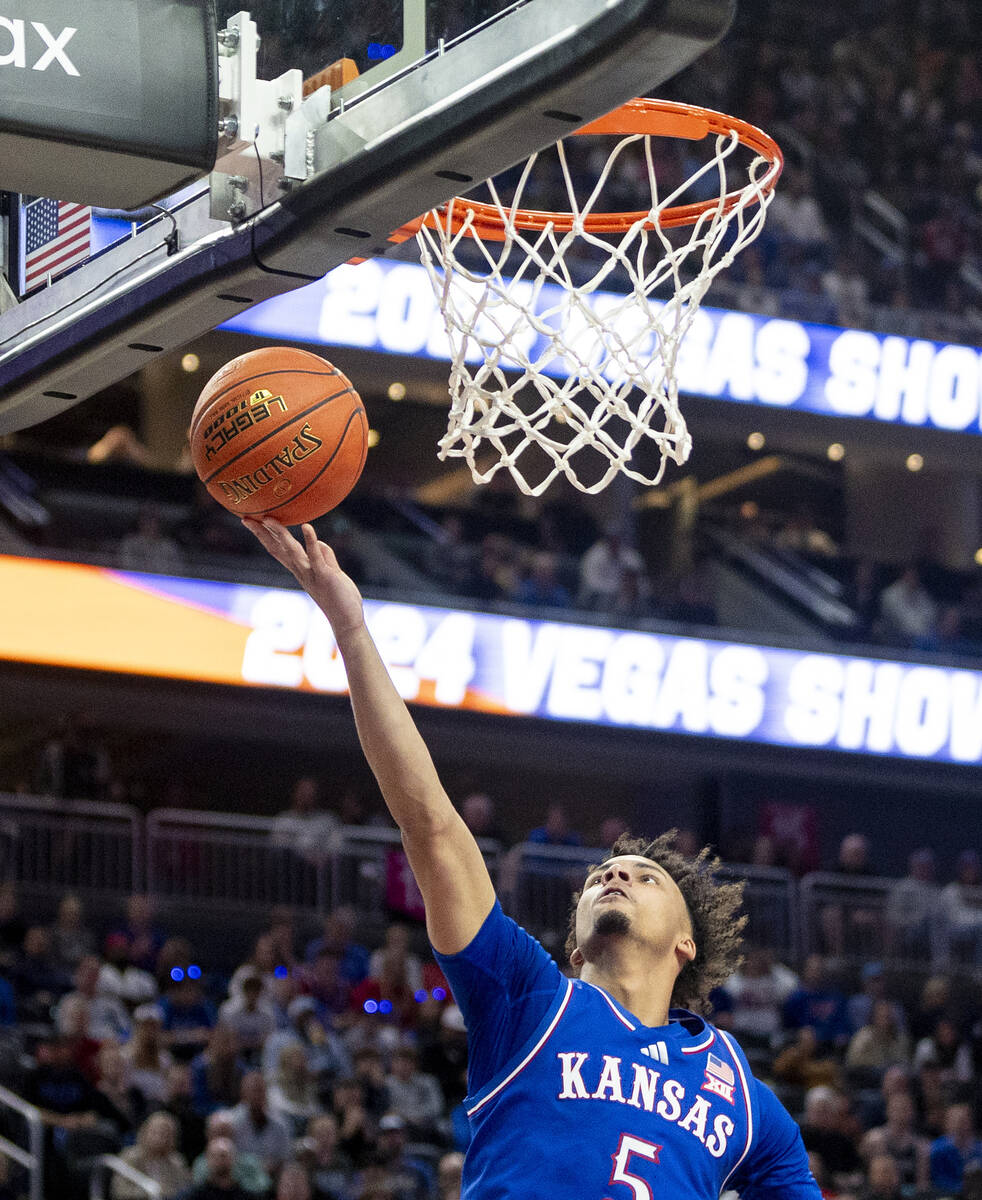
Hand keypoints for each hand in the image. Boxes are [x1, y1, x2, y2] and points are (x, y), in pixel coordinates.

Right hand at [243, 520, 365, 638]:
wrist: (346, 621)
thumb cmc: (340, 597)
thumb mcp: (331, 572)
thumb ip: (325, 556)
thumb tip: (319, 542)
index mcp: (301, 570)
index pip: (278, 550)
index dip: (264, 535)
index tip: (252, 522)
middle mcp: (301, 571)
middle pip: (277, 549)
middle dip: (261, 533)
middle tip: (247, 518)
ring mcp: (311, 574)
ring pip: (292, 551)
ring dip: (280, 534)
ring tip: (269, 518)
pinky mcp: (325, 575)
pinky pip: (316, 556)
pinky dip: (311, 541)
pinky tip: (306, 526)